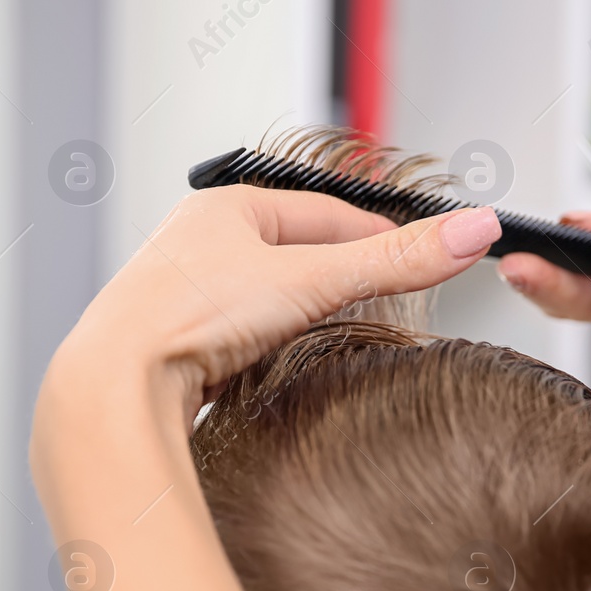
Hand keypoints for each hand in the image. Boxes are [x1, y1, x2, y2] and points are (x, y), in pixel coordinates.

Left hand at [49, 185, 501, 426]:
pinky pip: (239, 334)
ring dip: (304, 316)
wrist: (115, 385)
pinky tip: (278, 366)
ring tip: (335, 338)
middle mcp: (198, 240)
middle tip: (387, 305)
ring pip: (268, 296)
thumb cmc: (189, 318)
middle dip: (342, 280)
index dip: (381, 238)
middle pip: (299, 254)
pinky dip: (268, 346)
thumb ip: (395, 260)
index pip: (328, 213)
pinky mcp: (173, 340)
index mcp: (227, 205)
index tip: (422, 261)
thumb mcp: (312, 281)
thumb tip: (475, 231)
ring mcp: (183, 292)